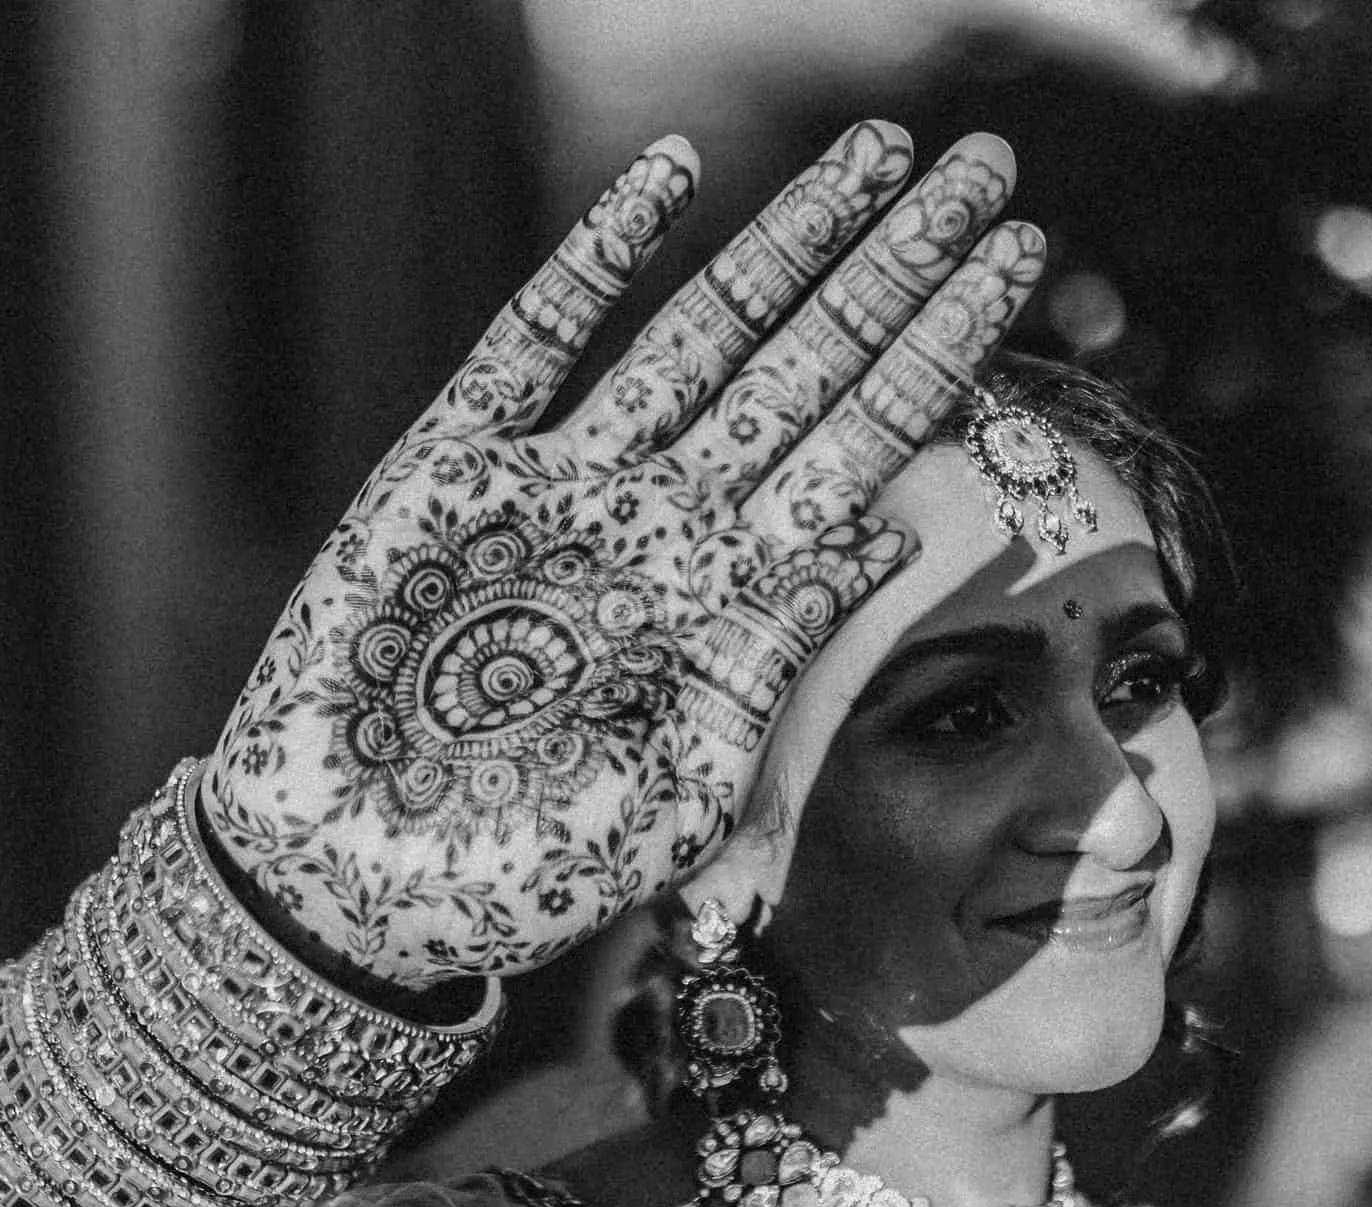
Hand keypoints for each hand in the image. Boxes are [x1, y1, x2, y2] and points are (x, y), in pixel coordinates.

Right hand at [202, 123, 1042, 984]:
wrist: (349, 891)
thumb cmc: (523, 876)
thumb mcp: (682, 793)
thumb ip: (771, 664)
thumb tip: (888, 537)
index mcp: (735, 604)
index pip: (866, 453)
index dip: (942, 356)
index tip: (1023, 264)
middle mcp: (668, 528)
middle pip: (810, 368)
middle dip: (896, 268)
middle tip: (987, 167)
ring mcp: (564, 489)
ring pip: (702, 331)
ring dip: (788, 240)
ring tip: (878, 151)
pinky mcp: (450, 471)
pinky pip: (536, 338)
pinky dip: (599, 255)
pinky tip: (675, 176)